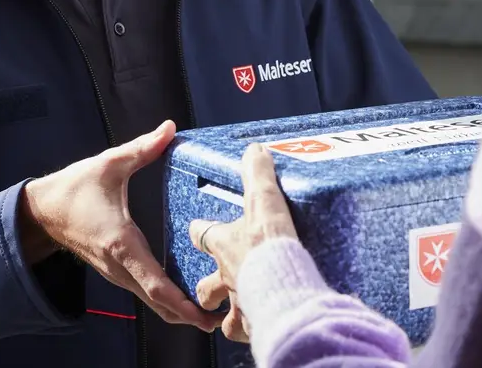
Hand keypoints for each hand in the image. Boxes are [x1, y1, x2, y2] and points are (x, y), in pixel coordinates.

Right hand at [20, 120, 219, 330]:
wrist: (41, 212)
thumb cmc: (73, 189)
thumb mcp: (108, 164)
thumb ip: (142, 148)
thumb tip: (169, 128)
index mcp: (121, 244)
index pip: (154, 284)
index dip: (181, 303)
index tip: (205, 313)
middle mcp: (120, 266)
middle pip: (158, 303)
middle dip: (189, 315)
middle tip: (222, 318)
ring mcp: (117, 273)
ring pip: (151, 301)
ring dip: (179, 310)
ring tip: (212, 311)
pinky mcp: (116, 271)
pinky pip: (144, 291)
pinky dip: (166, 300)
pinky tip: (188, 294)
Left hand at [188, 144, 298, 341]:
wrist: (282, 286)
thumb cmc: (269, 245)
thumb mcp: (264, 200)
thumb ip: (258, 174)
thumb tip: (254, 150)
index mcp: (223, 244)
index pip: (202, 235)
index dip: (200, 231)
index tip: (198, 229)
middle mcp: (225, 276)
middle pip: (205, 285)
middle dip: (206, 287)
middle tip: (212, 284)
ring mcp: (236, 302)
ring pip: (219, 314)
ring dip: (222, 314)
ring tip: (230, 313)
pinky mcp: (250, 323)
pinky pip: (241, 331)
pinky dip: (245, 330)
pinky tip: (253, 328)